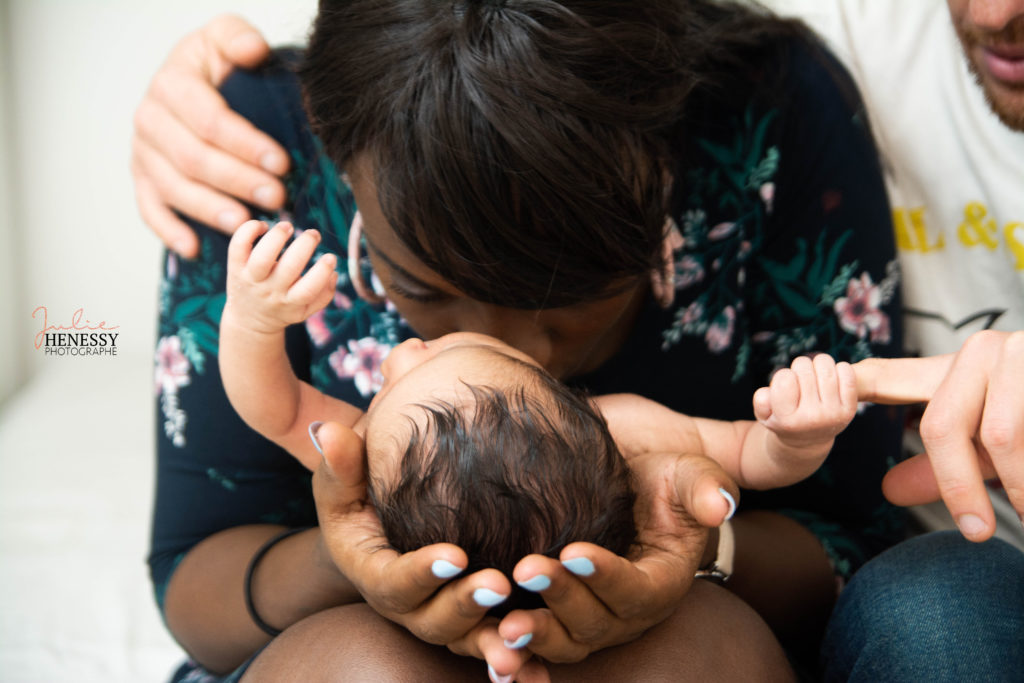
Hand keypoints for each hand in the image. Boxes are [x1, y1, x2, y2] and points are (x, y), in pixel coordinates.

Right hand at [131, 15, 288, 256]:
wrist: (195, 81)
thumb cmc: (220, 65)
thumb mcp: (227, 39)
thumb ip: (238, 39)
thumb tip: (252, 49)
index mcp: (173, 84)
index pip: (209, 120)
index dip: (245, 144)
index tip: (281, 162)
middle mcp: (150, 119)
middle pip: (193, 158)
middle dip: (238, 181)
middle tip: (277, 197)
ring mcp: (144, 153)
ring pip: (174, 188)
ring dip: (211, 209)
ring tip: (247, 223)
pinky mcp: (144, 179)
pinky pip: (150, 209)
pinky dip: (169, 231)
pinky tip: (195, 249)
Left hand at [224, 220, 336, 333]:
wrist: (249, 319)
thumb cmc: (283, 308)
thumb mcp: (306, 311)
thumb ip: (324, 295)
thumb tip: (334, 273)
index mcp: (291, 302)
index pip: (308, 289)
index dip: (322, 271)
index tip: (331, 257)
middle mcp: (271, 291)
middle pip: (288, 268)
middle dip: (305, 245)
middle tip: (313, 235)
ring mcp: (252, 279)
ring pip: (262, 257)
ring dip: (277, 236)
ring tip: (288, 226)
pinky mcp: (236, 267)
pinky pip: (237, 246)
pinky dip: (249, 230)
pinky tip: (263, 226)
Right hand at [312, 422, 523, 661]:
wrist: (388, 523)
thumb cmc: (363, 496)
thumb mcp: (343, 482)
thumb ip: (339, 464)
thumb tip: (328, 433)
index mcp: (374, 574)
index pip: (393, 580)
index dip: (422, 574)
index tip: (455, 556)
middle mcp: (408, 607)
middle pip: (433, 620)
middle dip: (465, 606)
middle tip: (499, 586)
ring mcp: (442, 618)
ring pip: (467, 642)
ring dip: (493, 646)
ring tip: (522, 644)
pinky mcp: (474, 623)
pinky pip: (494, 646)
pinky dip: (517, 665)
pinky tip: (542, 676)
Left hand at [450, 451, 737, 673]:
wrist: (627, 489)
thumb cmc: (662, 481)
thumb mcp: (689, 475)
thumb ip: (706, 487)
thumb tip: (722, 503)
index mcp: (661, 583)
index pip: (637, 590)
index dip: (607, 576)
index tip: (575, 550)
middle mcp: (625, 612)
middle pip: (595, 623)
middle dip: (561, 598)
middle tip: (526, 567)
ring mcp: (590, 620)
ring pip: (565, 642)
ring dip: (535, 634)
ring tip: (504, 621)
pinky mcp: (557, 616)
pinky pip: (537, 645)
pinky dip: (516, 652)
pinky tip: (488, 641)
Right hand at [753, 354, 856, 449]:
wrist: (809, 440)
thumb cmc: (784, 419)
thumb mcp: (765, 416)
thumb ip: (761, 402)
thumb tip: (767, 393)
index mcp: (787, 420)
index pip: (784, 378)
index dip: (783, 375)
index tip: (785, 384)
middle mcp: (811, 418)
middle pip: (804, 368)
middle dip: (799, 367)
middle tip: (800, 378)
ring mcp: (833, 413)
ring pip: (825, 366)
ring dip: (818, 364)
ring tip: (814, 374)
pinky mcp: (849, 409)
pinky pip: (846, 373)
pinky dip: (838, 368)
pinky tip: (831, 377)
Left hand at [856, 331, 1023, 541]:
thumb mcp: (988, 442)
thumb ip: (940, 465)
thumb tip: (888, 491)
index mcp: (955, 367)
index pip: (887, 377)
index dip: (855, 386)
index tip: (831, 395)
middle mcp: (984, 351)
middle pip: (942, 425)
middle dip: (958, 486)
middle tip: (977, 532)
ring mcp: (1022, 354)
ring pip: (999, 436)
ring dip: (1017, 486)